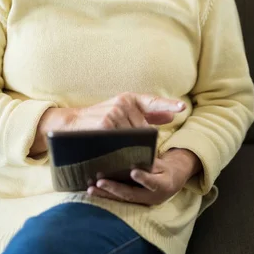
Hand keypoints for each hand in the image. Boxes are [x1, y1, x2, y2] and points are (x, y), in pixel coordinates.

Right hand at [29, 93, 185, 156]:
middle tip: (139, 152)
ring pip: (134, 136)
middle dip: (143, 142)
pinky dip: (123, 150)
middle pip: (144, 128)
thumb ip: (147, 114)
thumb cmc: (99, 119)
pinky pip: (121, 142)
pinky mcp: (105, 125)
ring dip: (133, 148)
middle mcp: (122, 102)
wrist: (71, 124)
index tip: (182, 108)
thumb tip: (171, 116)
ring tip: (128, 154)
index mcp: (128, 98)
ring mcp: (114, 113)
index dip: (168, 105)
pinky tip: (121, 155)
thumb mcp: (122, 111)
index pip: (153, 101)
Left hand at [87, 148, 201, 205]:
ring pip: (122, 199)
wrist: (169, 184)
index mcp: (163, 185)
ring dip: (105, 194)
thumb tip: (137, 150)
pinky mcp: (132, 202)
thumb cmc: (164, 169)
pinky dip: (105, 195)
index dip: (144, 178)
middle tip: (101, 182)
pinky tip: (92, 190)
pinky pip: (117, 199)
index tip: (133, 172)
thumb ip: (150, 160)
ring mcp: (141, 202)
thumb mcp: (163, 163)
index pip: (153, 183)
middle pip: (132, 194)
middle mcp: (151, 197)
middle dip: (115, 188)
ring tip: (91, 188)